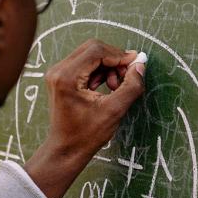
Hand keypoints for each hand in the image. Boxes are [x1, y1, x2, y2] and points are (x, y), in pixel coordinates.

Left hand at [24, 39, 145, 197]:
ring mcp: (58, 73)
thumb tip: (140, 66)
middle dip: (114, 60)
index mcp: (67, 77)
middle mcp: (58, 70)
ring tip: (116, 87)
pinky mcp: (61, 77)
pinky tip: (106, 87)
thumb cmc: (86, 135)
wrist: (66, 149)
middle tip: (127, 76)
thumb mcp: (114, 111)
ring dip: (107, 67)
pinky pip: (84, 64)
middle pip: (92, 49)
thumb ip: (131, 86)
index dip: (119, 55)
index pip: (97, 51)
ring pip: (90, 55)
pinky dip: (99, 71)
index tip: (135, 64)